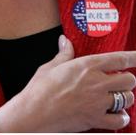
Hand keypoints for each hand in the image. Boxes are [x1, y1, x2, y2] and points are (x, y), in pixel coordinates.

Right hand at [0, 35, 135, 131]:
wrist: (34, 113)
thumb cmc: (39, 90)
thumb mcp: (50, 67)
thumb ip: (64, 54)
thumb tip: (65, 41)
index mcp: (86, 66)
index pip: (119, 59)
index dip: (133, 57)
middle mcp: (97, 83)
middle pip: (129, 80)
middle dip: (127, 80)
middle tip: (117, 81)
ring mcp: (99, 102)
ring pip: (127, 99)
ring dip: (124, 97)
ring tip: (114, 97)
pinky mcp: (96, 119)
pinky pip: (120, 119)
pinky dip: (121, 117)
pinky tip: (115, 114)